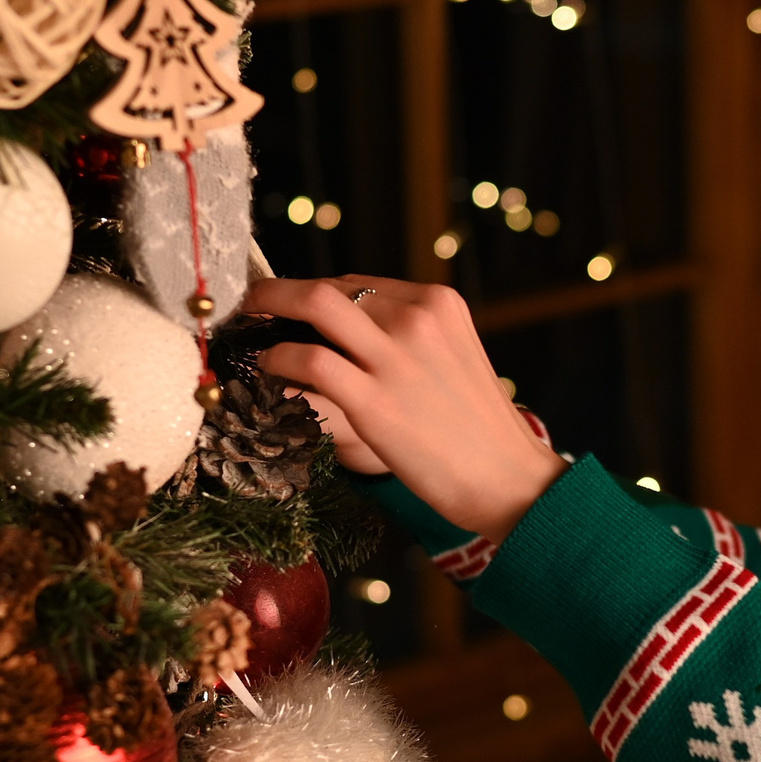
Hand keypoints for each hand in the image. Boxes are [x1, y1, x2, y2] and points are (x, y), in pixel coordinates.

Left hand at [244, 276, 566, 543]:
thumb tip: (351, 334)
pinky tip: (272, 373)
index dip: (316, 292)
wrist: (509, 478)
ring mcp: (395, 358)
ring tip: (251, 335)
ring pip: (314, 306)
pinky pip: (309, 362)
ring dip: (269, 313)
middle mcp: (417, 319)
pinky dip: (280, 361)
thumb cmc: (478, 429)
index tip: (290, 305)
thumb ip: (411, 338)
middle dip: (279, 291)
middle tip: (252, 304)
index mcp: (439, 304)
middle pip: (330, 287)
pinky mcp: (374, 401)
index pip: (360, 283)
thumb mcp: (454, 359)